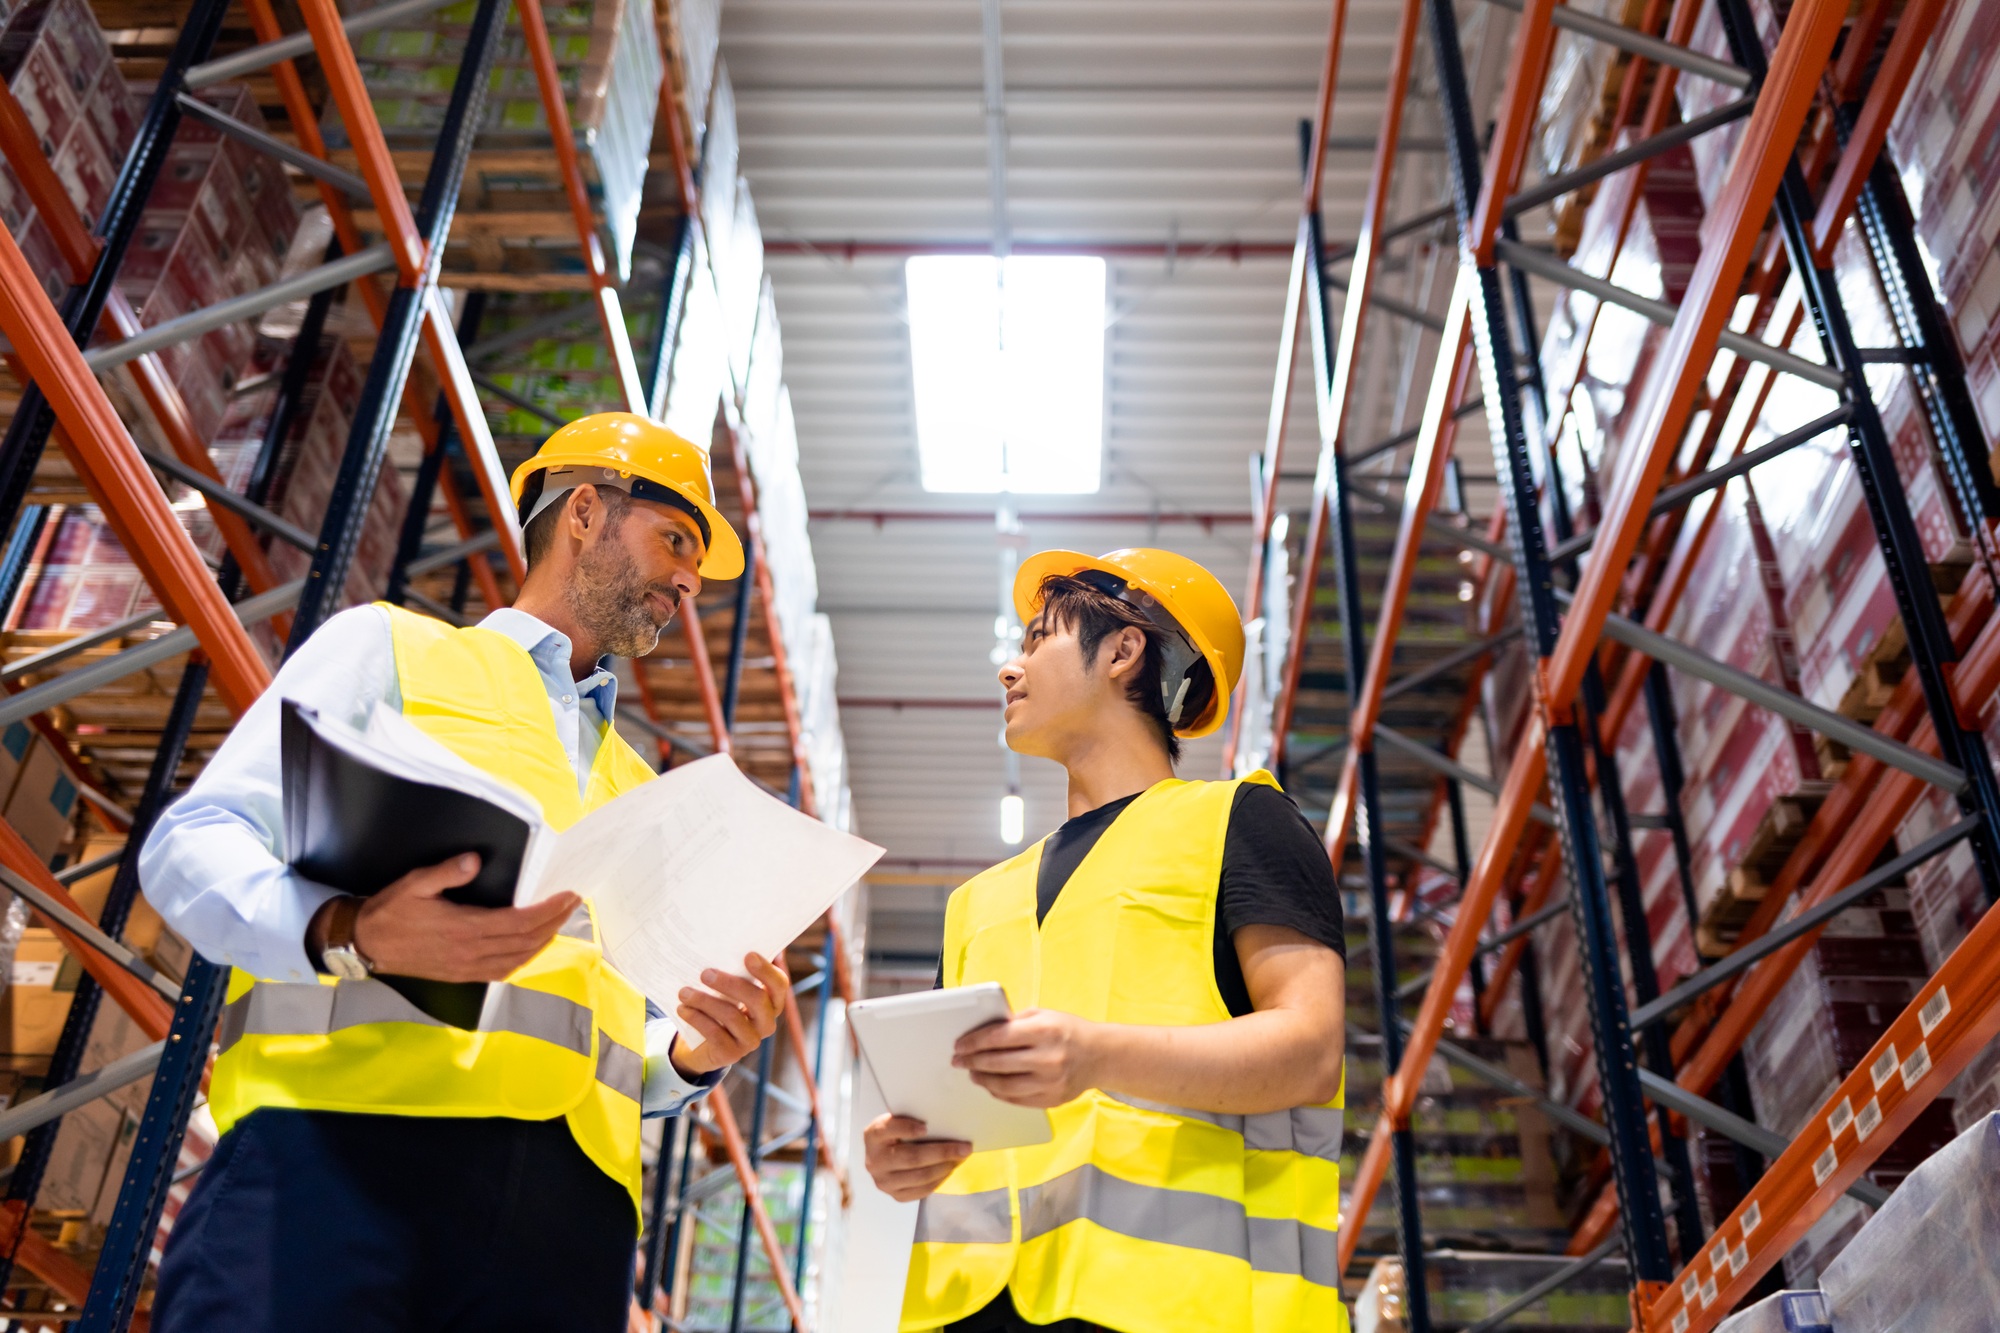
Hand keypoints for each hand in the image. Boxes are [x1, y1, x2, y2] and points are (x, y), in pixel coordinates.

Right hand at [349, 854, 581, 982]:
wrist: (365, 945)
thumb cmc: (390, 911)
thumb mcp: (414, 883)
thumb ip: (446, 872)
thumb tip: (474, 861)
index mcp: (464, 929)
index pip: (519, 922)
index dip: (549, 910)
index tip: (568, 896)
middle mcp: (470, 953)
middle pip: (526, 941)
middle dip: (555, 922)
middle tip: (573, 903)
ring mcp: (467, 968)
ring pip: (518, 959)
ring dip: (543, 941)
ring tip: (559, 921)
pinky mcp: (461, 976)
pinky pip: (502, 971)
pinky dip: (524, 959)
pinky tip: (531, 947)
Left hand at [668, 952, 787, 1076]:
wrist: (699, 1045)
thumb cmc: (717, 1006)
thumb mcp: (726, 990)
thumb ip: (732, 971)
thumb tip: (723, 942)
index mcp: (771, 1002)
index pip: (778, 984)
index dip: (766, 970)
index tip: (748, 955)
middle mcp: (766, 1022)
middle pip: (757, 1000)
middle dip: (730, 984)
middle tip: (705, 973)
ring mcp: (751, 1041)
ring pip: (733, 1017)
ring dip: (705, 1001)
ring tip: (684, 992)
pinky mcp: (732, 1054)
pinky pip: (716, 1034)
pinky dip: (697, 1019)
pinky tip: (683, 1009)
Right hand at [863, 1114, 969, 1201]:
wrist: (884, 1155)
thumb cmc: (897, 1133)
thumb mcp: (897, 1120)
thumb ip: (911, 1118)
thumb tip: (944, 1119)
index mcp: (873, 1135)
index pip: (888, 1129)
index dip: (906, 1128)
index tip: (926, 1127)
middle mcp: (875, 1161)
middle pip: (912, 1157)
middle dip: (942, 1152)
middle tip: (964, 1148)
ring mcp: (884, 1181)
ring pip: (920, 1176)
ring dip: (945, 1167)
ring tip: (960, 1159)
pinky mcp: (895, 1195)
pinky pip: (922, 1191)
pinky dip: (939, 1180)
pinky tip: (949, 1170)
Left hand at [953, 1008, 1101, 1107]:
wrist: (1100, 1056)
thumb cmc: (1068, 1031)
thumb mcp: (1044, 1015)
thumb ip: (1015, 1022)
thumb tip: (983, 1032)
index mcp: (1044, 1031)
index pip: (998, 1037)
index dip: (974, 1042)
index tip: (959, 1045)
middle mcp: (1047, 1058)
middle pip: (997, 1063)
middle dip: (972, 1062)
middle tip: (959, 1061)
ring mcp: (1050, 1082)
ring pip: (1004, 1086)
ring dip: (983, 1080)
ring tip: (973, 1073)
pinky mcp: (1051, 1099)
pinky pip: (1016, 1100)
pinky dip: (999, 1093)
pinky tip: (991, 1085)